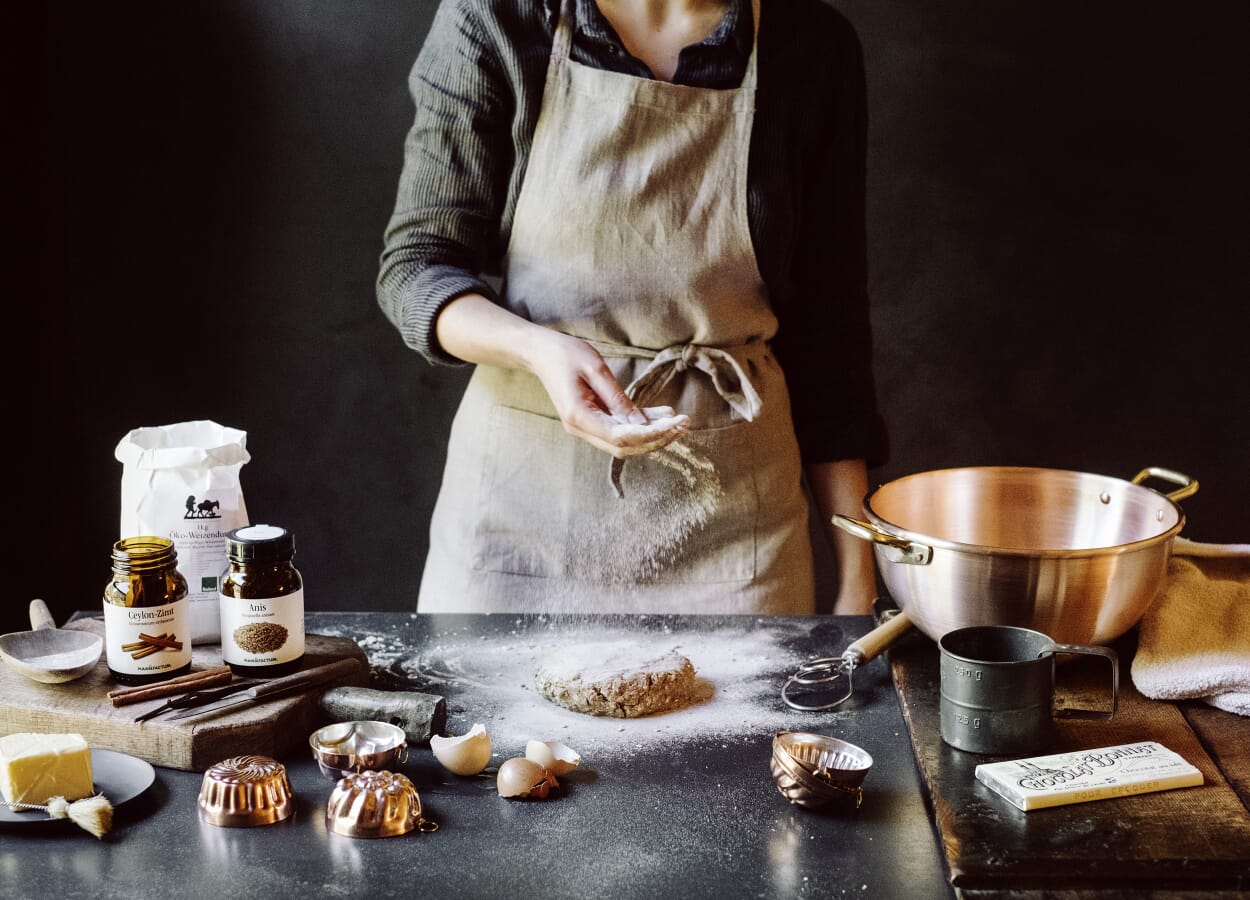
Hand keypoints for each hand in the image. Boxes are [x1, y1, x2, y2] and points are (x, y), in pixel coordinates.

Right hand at [528, 330, 688, 457]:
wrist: (540, 353)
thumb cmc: (565, 354)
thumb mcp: (595, 368)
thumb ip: (618, 398)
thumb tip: (641, 424)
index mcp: (579, 416)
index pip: (620, 437)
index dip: (650, 434)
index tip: (674, 422)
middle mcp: (581, 428)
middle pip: (624, 447)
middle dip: (656, 439)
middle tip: (683, 424)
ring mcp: (586, 427)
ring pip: (624, 443)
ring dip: (652, 435)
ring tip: (679, 422)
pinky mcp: (592, 421)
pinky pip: (619, 430)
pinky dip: (641, 426)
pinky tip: (663, 415)